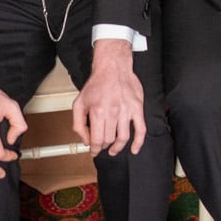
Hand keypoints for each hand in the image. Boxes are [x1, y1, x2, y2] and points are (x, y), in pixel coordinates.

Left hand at [74, 38, 146, 154]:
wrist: (113, 68)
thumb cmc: (97, 84)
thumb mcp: (79, 102)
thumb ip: (79, 123)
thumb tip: (85, 140)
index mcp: (98, 112)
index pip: (97, 140)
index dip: (94, 149)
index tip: (94, 152)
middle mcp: (113, 112)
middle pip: (109, 140)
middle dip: (104, 146)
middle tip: (102, 146)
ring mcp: (127, 111)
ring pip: (123, 138)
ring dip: (117, 147)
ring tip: (114, 149)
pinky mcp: (137, 108)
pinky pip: (141, 129)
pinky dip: (139, 142)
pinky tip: (134, 149)